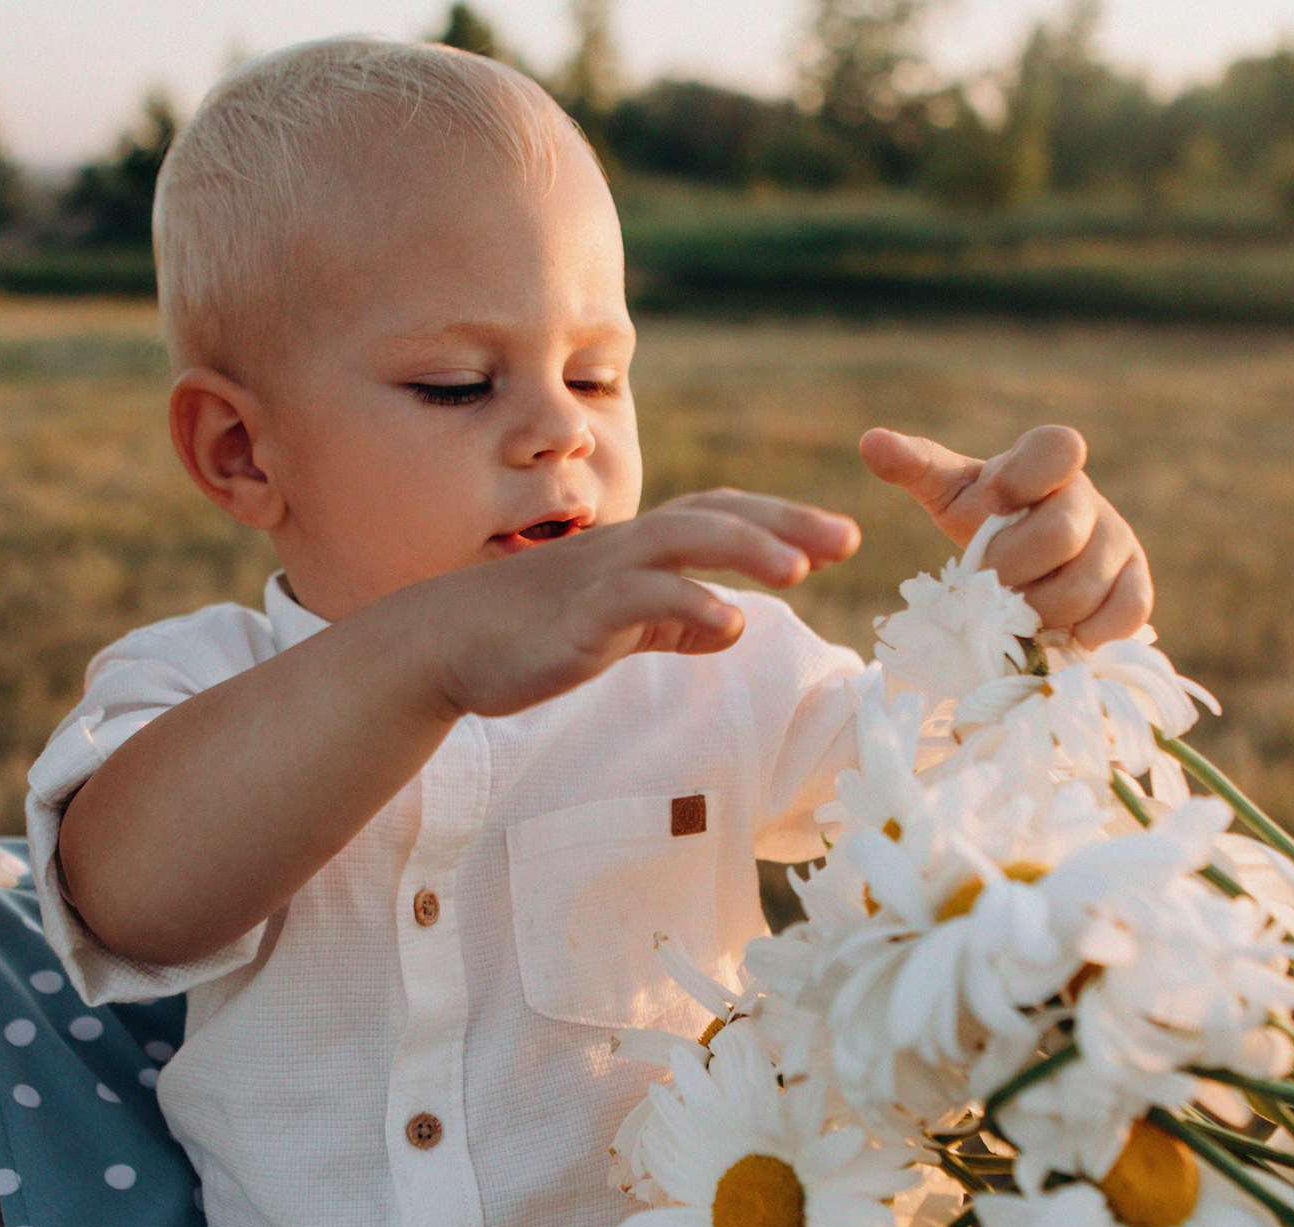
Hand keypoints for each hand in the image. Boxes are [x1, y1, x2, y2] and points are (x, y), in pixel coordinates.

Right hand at [394, 490, 859, 719]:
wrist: (445, 643)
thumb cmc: (528, 632)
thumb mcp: (615, 626)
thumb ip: (669, 621)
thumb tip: (727, 623)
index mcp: (638, 548)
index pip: (721, 516)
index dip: (780, 521)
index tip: (839, 539)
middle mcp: (627, 548)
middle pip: (716, 516)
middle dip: (785, 523)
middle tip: (848, 539)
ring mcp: (601, 576)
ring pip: (683, 542)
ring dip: (746, 549)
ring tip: (803, 570)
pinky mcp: (579, 615)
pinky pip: (640, 599)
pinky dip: (688, 605)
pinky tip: (731, 625)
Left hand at [860, 424, 1152, 643]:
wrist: (1031, 567)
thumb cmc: (989, 522)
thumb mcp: (950, 493)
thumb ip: (916, 466)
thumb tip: (870, 442)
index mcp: (1049, 461)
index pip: (1059, 447)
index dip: (1022, 476)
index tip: (988, 502)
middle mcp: (1091, 497)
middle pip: (1061, 534)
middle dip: (1012, 568)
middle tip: (987, 583)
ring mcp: (1120, 542)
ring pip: (1086, 584)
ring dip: (1037, 610)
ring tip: (1012, 613)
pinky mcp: (1136, 585)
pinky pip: (1128, 612)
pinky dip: (1089, 631)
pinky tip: (1058, 635)